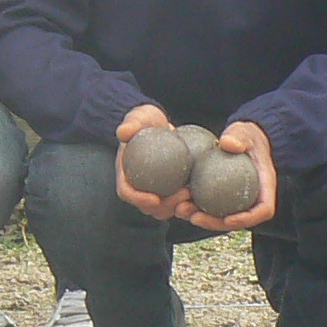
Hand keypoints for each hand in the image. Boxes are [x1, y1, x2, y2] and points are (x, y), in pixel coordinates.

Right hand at [112, 103, 184, 220]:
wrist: (161, 125)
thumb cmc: (147, 121)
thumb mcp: (139, 117)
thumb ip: (132, 123)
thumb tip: (124, 132)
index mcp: (125, 173)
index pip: (126, 192)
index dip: (138, 199)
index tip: (155, 198)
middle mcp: (139, 186)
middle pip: (148, 207)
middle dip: (165, 206)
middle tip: (183, 194)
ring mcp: (156, 190)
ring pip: (165, 209)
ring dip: (179, 207)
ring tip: (193, 193)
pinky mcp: (171, 191)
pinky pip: (179, 202)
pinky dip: (189, 202)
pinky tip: (202, 193)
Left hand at [176, 121, 277, 232]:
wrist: (243, 138)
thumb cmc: (246, 135)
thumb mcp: (245, 132)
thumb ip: (239, 137)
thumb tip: (227, 143)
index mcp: (265, 186)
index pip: (263, 210)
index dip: (247, 219)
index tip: (227, 219)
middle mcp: (253, 197)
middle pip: (238, 220)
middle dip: (215, 223)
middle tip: (193, 218)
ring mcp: (237, 199)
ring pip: (221, 216)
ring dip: (201, 218)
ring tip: (180, 211)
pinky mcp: (223, 196)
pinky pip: (211, 205)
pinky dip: (195, 206)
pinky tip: (177, 202)